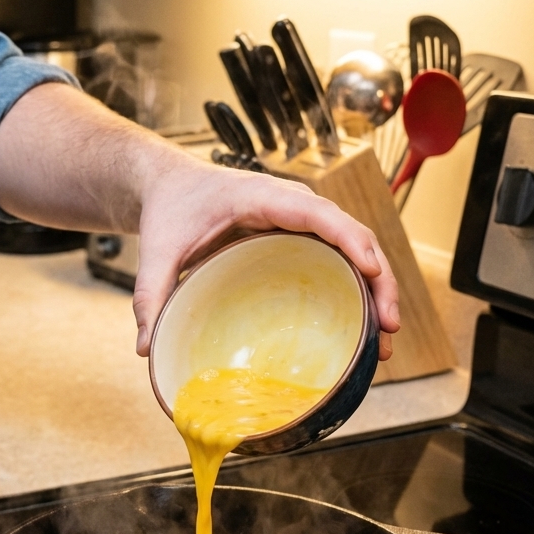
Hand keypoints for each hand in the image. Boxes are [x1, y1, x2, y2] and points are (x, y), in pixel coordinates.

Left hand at [133, 158, 400, 359]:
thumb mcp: (158, 250)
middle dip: (380, 279)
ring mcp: (301, 221)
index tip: (373, 272)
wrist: (168, 185)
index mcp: (264, 197)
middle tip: (388, 328)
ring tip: (385, 339)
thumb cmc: (170, 208)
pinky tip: (363, 326)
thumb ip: (150, 294)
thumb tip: (144, 347)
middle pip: (354, 235)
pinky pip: (340, 257)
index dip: (352, 242)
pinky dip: (358, 288)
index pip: (321, 214)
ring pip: (356, 249)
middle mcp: (293, 205)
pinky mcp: (300, 238)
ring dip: (377, 289)